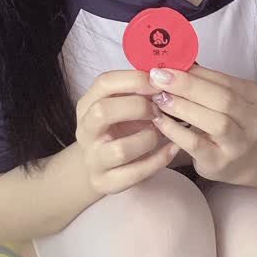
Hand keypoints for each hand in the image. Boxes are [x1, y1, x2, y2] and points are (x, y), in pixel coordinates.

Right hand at [75, 70, 179, 194]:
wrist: (98, 164)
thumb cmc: (117, 126)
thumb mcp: (120, 104)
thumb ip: (136, 90)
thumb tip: (167, 74)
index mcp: (87, 104)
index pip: (104, 83)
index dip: (134, 80)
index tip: (158, 82)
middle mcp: (85, 130)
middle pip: (103, 112)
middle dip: (137, 107)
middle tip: (158, 109)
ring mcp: (93, 158)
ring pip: (121, 149)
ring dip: (149, 138)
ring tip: (162, 133)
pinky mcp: (105, 182)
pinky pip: (135, 174)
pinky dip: (158, 160)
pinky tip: (172, 149)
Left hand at [145, 63, 256, 183]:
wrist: (238, 162)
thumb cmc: (224, 123)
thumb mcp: (220, 100)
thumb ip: (202, 82)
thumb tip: (171, 62)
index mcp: (256, 98)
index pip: (225, 80)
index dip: (194, 72)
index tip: (166, 66)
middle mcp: (254, 122)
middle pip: (223, 99)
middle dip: (188, 86)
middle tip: (158, 79)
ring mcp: (240, 145)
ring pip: (216, 122)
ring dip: (184, 107)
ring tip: (159, 98)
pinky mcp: (220, 162)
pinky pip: (196, 144)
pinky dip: (175, 130)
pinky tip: (159, 120)